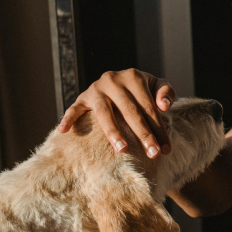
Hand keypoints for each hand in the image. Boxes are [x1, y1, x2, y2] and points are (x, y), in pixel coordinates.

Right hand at [58, 69, 174, 156]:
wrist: (119, 81)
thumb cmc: (141, 90)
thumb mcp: (156, 85)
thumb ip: (166, 92)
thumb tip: (164, 106)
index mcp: (133, 76)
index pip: (149, 107)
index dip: (159, 128)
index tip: (166, 149)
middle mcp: (113, 80)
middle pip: (130, 111)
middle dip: (143, 134)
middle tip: (153, 154)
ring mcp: (96, 89)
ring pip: (104, 113)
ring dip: (113, 132)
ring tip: (123, 150)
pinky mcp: (82, 98)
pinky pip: (74, 109)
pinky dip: (68, 118)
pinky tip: (65, 131)